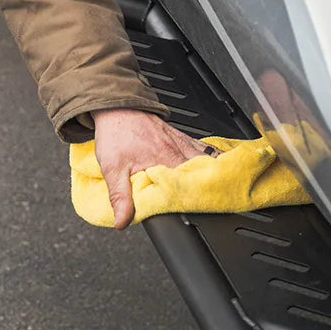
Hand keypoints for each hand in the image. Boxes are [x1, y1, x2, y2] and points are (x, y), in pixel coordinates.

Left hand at [92, 108, 214, 228]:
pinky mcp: (180, 136)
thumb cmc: (115, 135)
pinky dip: (209, 157)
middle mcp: (178, 152)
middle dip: (207, 190)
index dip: (195, 201)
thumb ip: (120, 197)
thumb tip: (122, 222)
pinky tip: (215, 165)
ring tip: (217, 191)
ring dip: (210, 175)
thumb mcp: (112, 169)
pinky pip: (201, 148)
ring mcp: (181, 142)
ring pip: (205, 161)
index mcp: (165, 161)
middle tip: (213, 206)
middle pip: (201, 175)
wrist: (116, 108)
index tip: (199, 213)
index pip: (188, 187)